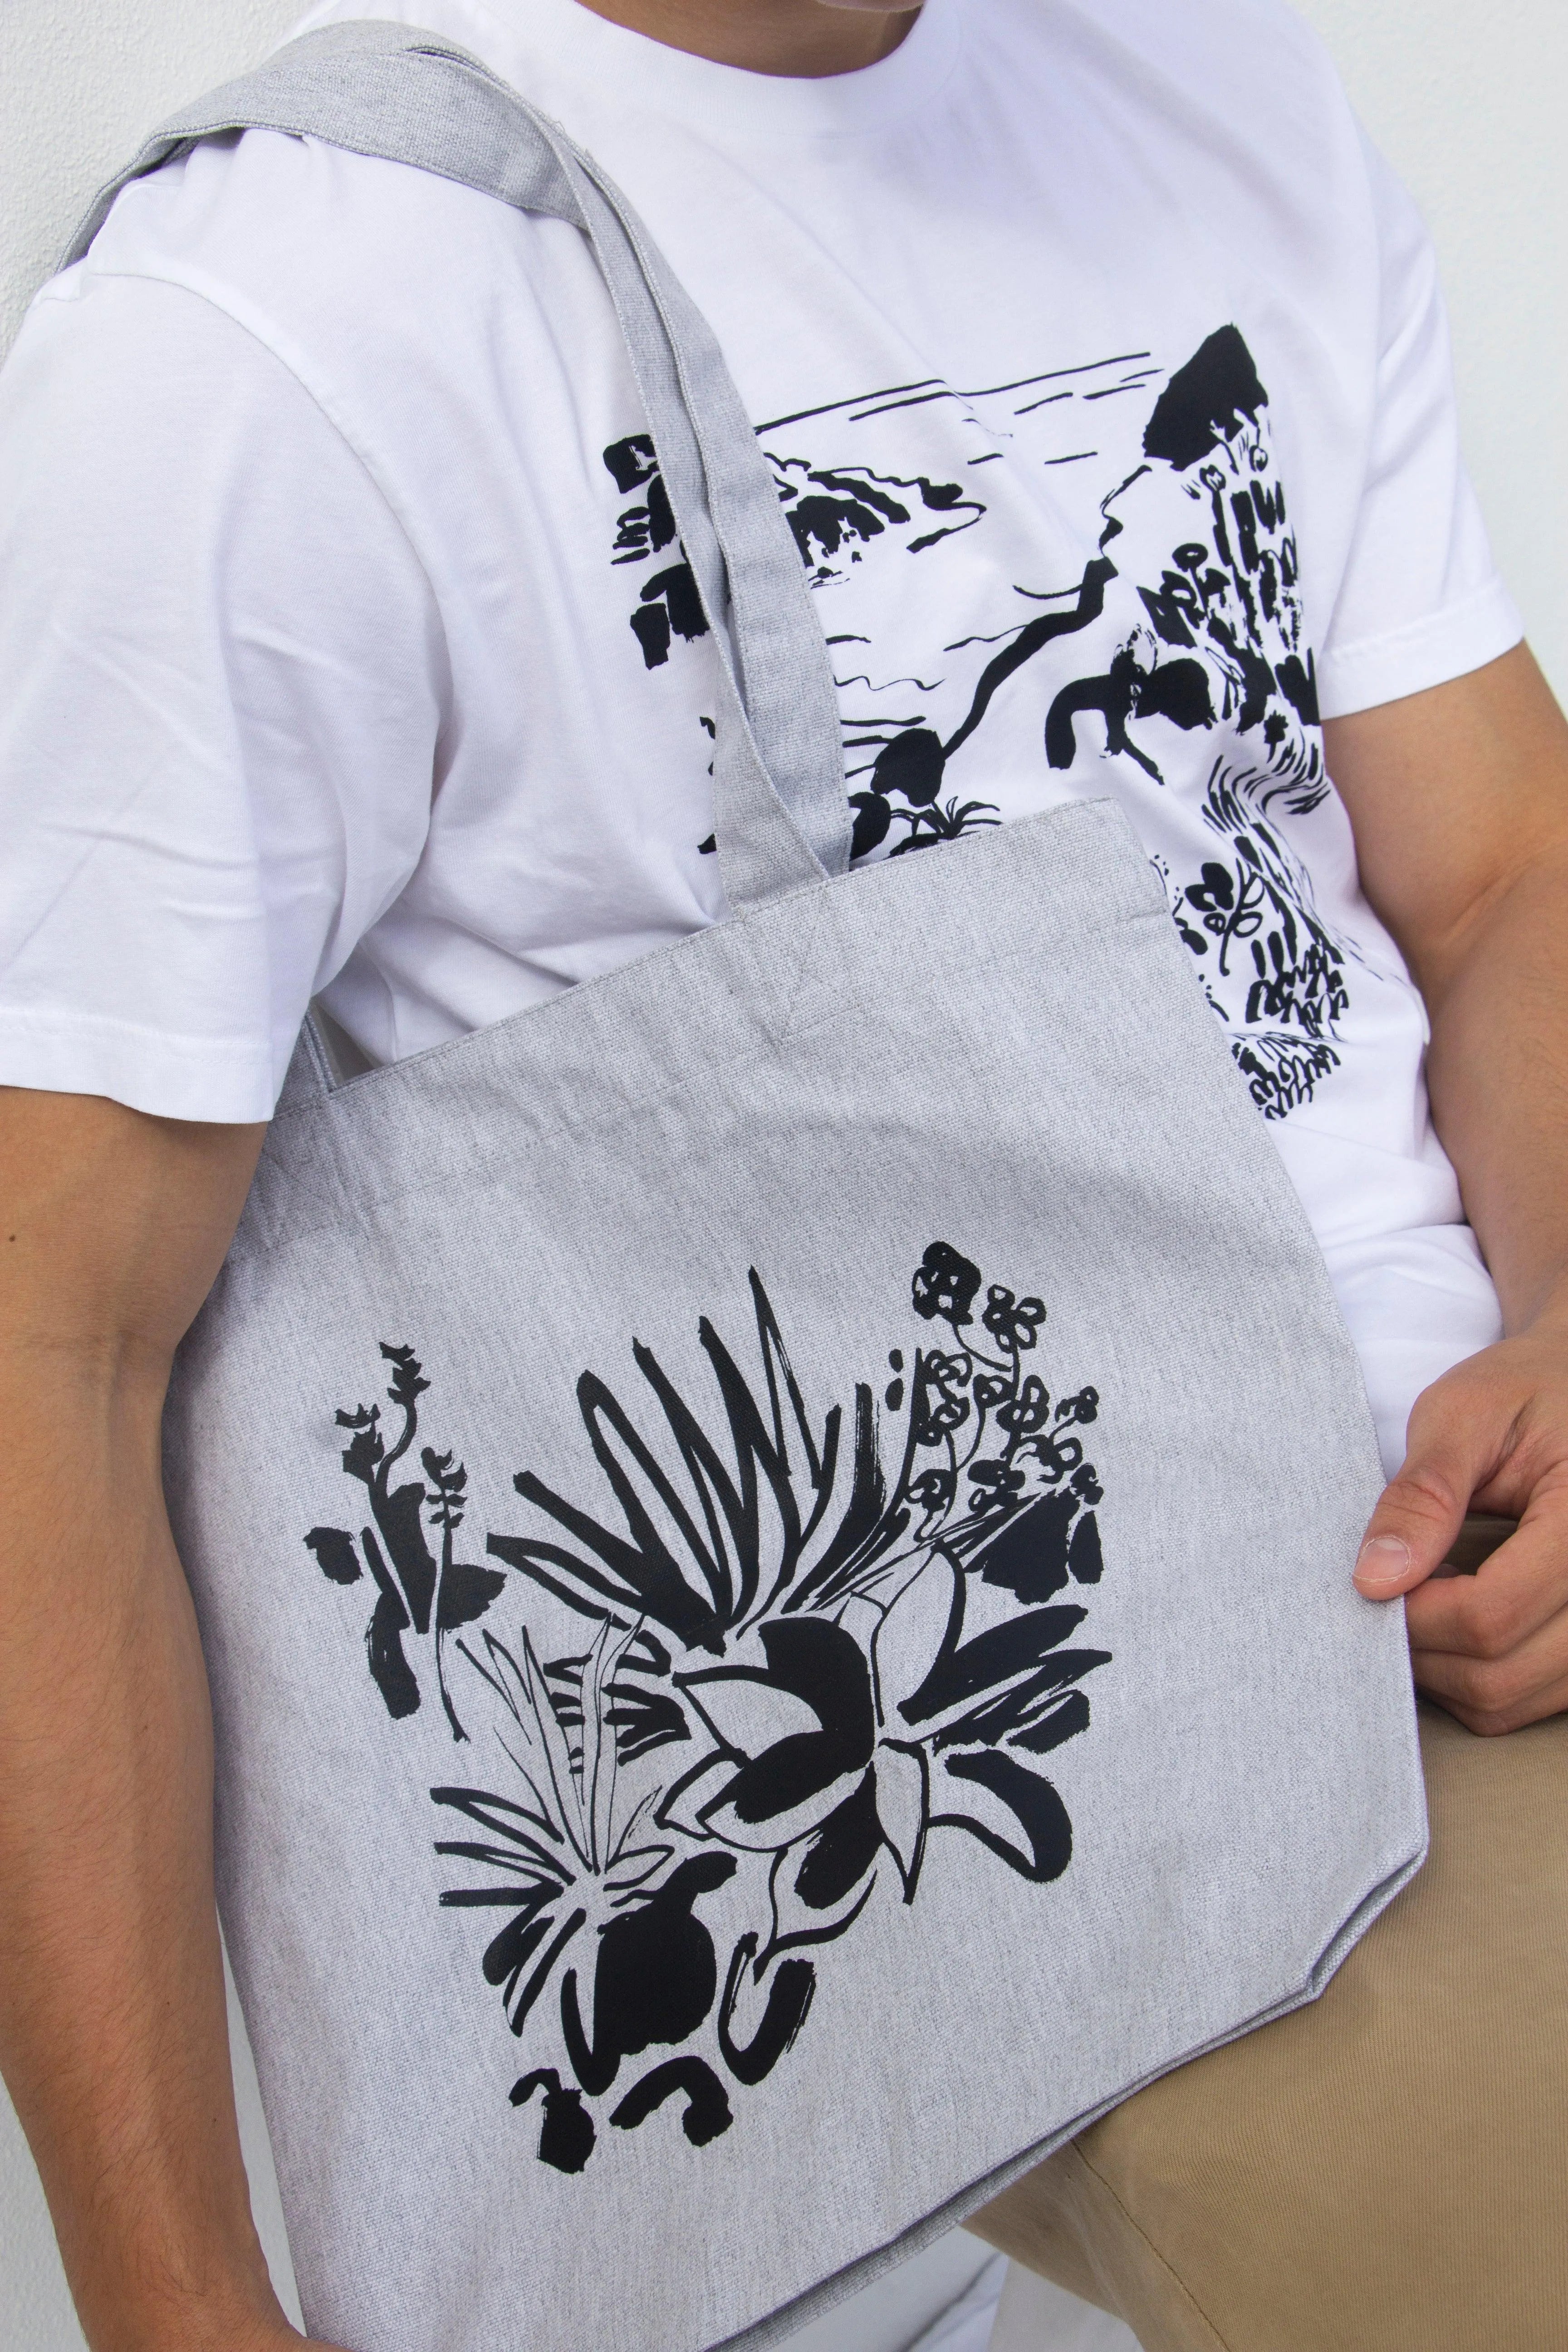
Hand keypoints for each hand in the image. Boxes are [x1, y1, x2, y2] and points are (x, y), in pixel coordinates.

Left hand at [1353, 1321, 1567, 1732]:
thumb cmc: (1525, 1392)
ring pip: (1512, 1701)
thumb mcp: (1465, 1415)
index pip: (1488, 1616)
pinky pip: (1532, 1699)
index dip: (1414, 1614)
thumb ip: (1423, 1495)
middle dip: (1423, 1648)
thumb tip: (1373, 1579)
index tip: (1372, 1579)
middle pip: (1499, 1675)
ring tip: (1426, 1596)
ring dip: (1448, 1669)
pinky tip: (1458, 1615)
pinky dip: (1480, 1676)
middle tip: (1389, 1589)